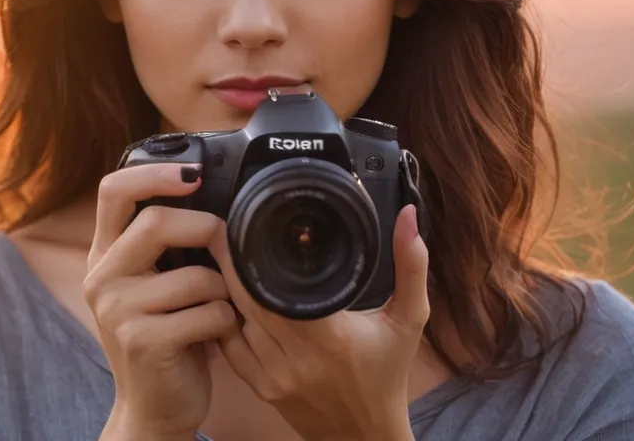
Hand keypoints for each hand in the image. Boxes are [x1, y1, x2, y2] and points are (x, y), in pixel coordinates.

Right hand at [85, 162, 238, 440]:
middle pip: (155, 222)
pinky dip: (226, 321)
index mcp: (104, 255)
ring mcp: (118, 310)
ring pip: (194, 274)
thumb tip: (209, 196)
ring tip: (220, 305)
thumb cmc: (165, 338)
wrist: (152, 409)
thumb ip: (162, 243)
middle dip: (205, 229)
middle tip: (225, 244)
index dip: (154, 173)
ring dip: (224, 290)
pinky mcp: (143, 341)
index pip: (113, 190)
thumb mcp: (151, 284)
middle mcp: (102, 277)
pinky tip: (218, 333)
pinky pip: (207, 312)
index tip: (192, 174)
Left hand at [210, 204, 428, 440]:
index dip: (253, 255)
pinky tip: (223, 299)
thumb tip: (410, 215)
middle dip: (230, 262)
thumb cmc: (388, 374)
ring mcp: (275, 374)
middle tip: (222, 230)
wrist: (367, 436)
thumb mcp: (409, 320)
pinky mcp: (261, 388)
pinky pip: (229, 346)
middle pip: (247, 298)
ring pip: (234, 320)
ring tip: (221, 258)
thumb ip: (411, 267)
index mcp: (331, 335)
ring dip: (225, 290)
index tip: (244, 224)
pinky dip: (225, 320)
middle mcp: (298, 356)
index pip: (277, 286)